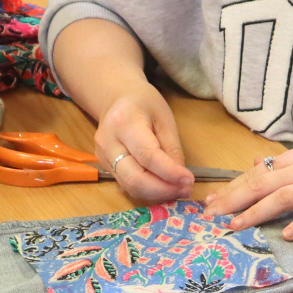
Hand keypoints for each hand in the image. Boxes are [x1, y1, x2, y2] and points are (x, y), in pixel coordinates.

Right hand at [94, 84, 193, 201]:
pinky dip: (147, 191)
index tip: (189, 180)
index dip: (169, 172)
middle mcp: (108, 142)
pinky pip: (127, 184)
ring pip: (129, 186)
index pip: (147, 155)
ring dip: (156, 194)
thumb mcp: (164, 118)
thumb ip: (172, 148)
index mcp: (124, 122)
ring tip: (178, 191)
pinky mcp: (104, 165)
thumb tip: (179, 178)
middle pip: (134, 178)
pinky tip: (163, 187)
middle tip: (185, 191)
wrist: (116, 98)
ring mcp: (103, 156)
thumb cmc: (143, 102)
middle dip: (163, 190)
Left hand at [202, 133, 292, 239]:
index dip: (232, 188)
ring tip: (237, 226)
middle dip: (233, 200)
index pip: (257, 174)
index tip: (211, 203)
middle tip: (210, 216)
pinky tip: (288, 234)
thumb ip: (285, 162)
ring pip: (284, 197)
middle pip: (263, 184)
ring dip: (257, 212)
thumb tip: (255, 163)